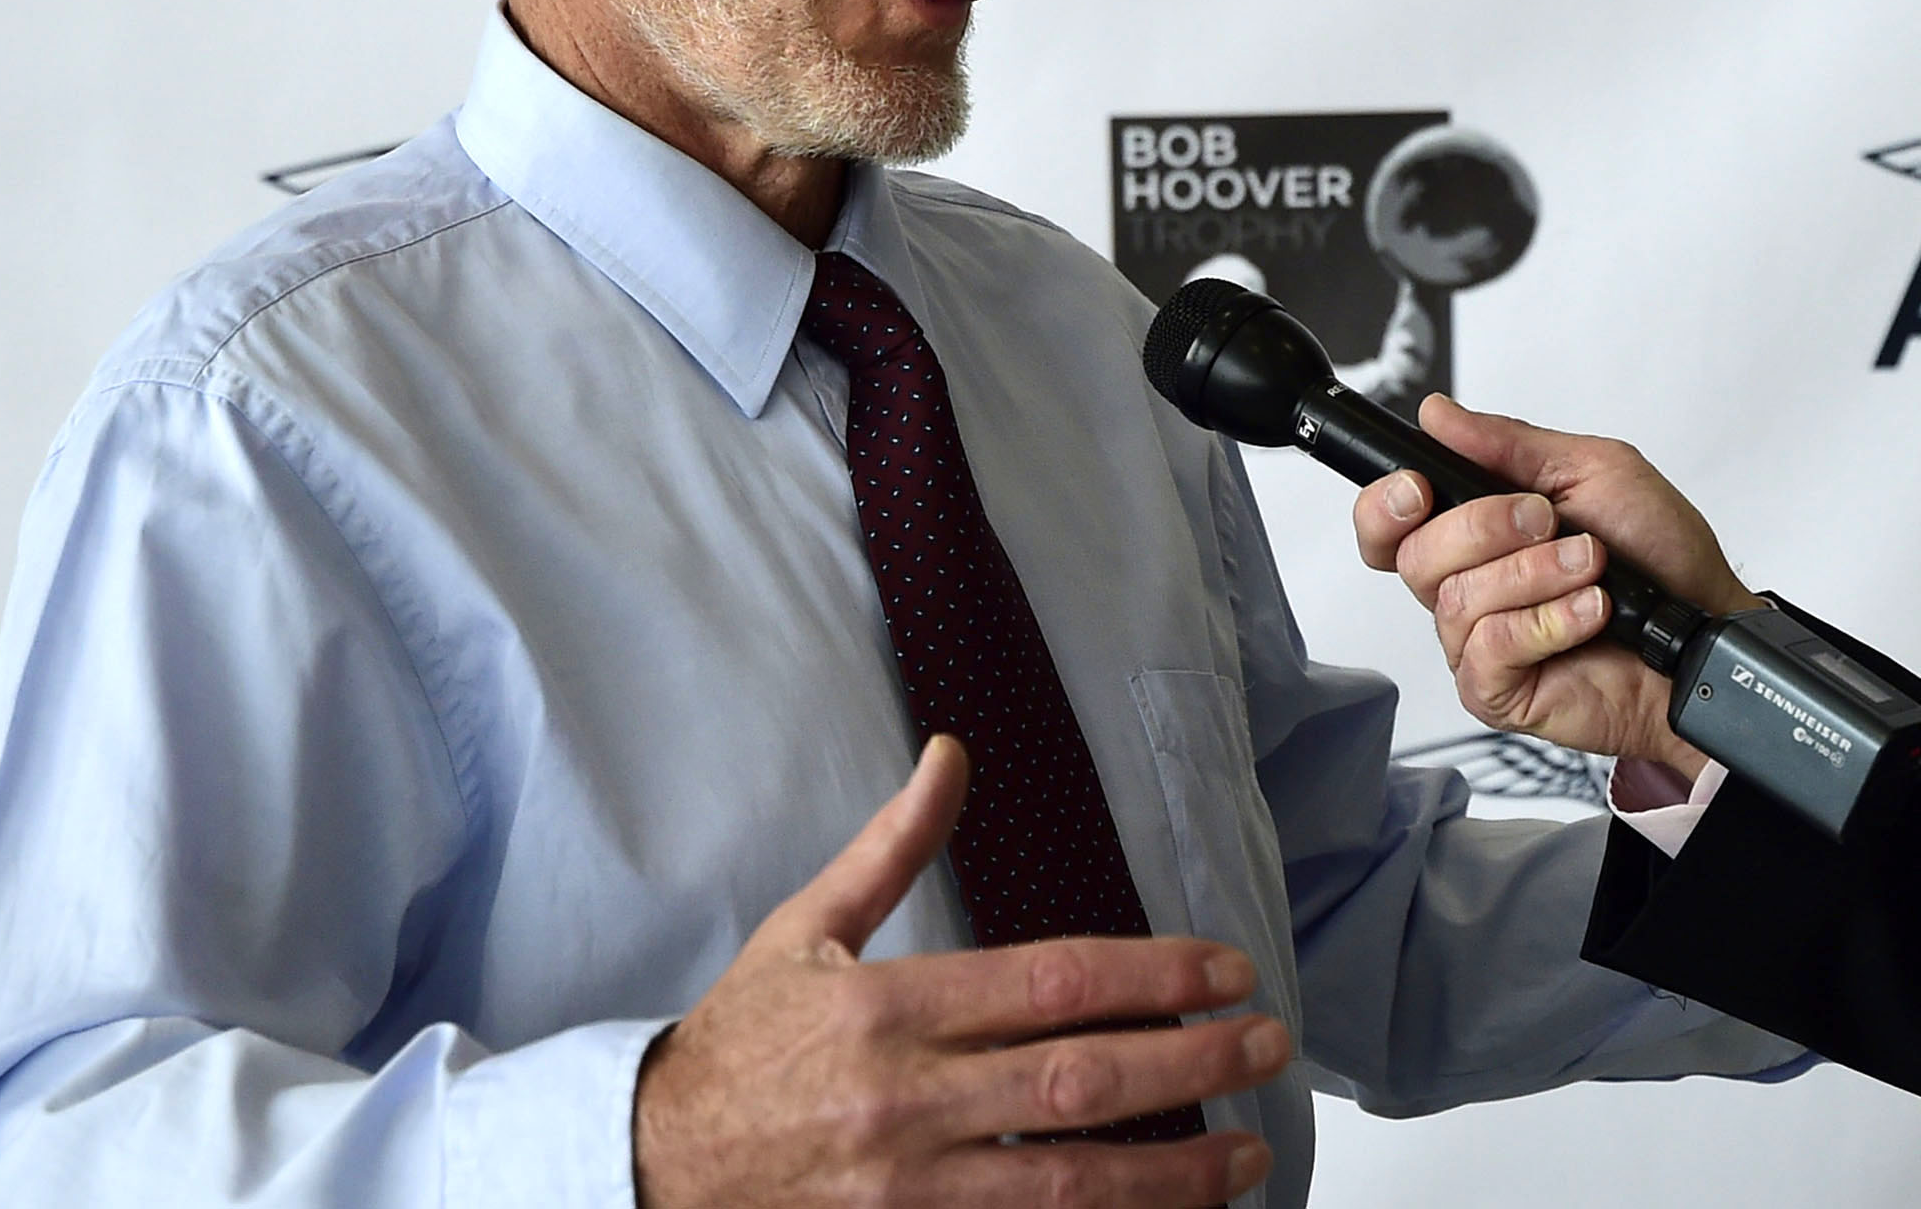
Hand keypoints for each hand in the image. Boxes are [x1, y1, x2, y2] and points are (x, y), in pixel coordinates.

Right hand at [632, 737, 1286, 1208]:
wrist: (652, 1164)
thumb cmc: (740, 1042)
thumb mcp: (803, 931)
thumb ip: (890, 848)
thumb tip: (951, 754)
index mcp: (890, 1008)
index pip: (1049, 983)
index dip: (1151, 975)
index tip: (1226, 972)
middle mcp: (908, 1099)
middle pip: (1078, 1082)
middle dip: (1189, 1064)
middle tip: (1269, 1046)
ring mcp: (911, 1187)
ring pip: (1067, 1185)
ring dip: (1171, 1172)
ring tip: (1251, 1154)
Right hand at [1352, 396, 1756, 780]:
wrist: (1706, 627)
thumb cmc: (1660, 555)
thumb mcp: (1593, 470)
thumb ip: (1509, 444)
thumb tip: (1440, 415)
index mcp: (1475, 532)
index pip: (1387, 526)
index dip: (1384, 506)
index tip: (1419, 486)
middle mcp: (1468, 586)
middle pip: (1415, 557)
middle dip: (1486, 527)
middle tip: (1549, 522)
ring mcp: (1478, 643)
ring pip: (1458, 600)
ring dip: (1536, 573)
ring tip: (1591, 568)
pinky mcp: (1498, 690)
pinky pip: (1490, 649)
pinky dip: (1549, 621)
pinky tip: (1590, 612)